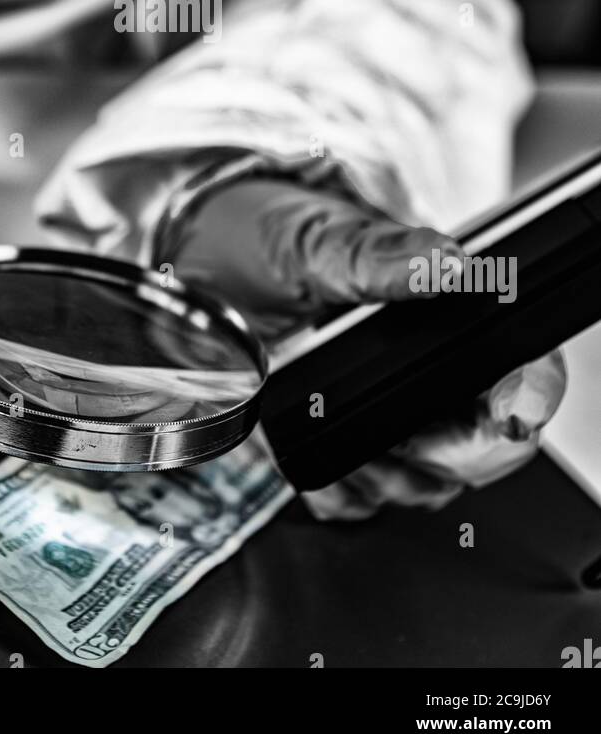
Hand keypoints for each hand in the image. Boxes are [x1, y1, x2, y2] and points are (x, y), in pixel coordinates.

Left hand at [166, 174, 565, 519]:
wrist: (203, 265)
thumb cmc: (266, 235)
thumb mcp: (313, 239)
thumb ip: (377, 255)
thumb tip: (446, 264)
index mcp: (448, 309)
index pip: (527, 366)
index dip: (532, 395)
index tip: (509, 415)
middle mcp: (435, 367)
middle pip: (488, 443)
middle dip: (442, 451)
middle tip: (387, 430)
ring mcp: (398, 412)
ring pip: (430, 482)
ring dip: (385, 474)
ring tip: (332, 428)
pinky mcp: (354, 446)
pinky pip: (369, 498)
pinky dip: (342, 490)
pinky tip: (313, 454)